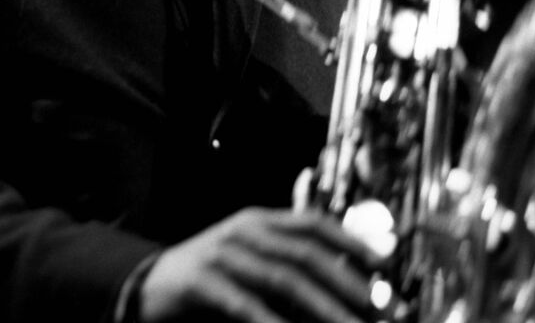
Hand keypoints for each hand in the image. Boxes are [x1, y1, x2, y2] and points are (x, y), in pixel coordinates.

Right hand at [138, 206, 381, 322]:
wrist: (151, 284)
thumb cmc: (213, 275)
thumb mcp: (251, 262)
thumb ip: (288, 268)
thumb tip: (345, 288)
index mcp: (260, 220)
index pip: (312, 222)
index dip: (349, 240)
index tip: (383, 262)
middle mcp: (244, 230)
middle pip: (304, 252)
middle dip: (346, 281)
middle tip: (376, 306)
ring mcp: (222, 253)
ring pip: (282, 278)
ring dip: (322, 306)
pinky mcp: (202, 281)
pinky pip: (244, 304)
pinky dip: (271, 322)